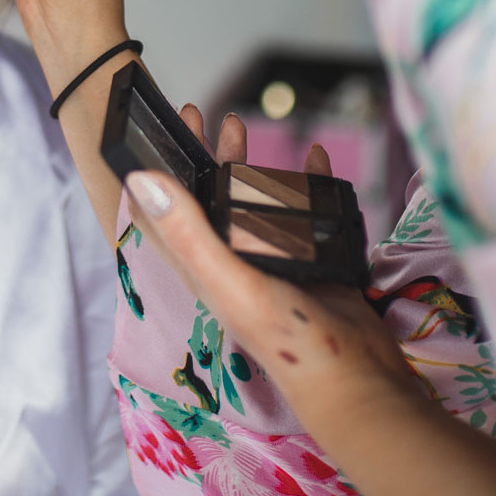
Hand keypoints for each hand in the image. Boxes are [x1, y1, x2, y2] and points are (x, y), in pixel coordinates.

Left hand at [124, 109, 495, 495]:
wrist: (354, 379)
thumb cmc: (288, 341)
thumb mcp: (230, 281)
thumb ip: (188, 232)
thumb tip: (142, 180)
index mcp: (204, 267)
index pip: (169, 210)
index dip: (162, 167)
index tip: (166, 126)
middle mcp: (234, 263)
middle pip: (211, 199)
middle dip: (207, 155)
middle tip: (209, 116)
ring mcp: (275, 263)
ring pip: (255, 203)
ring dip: (249, 166)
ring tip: (247, 131)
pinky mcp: (314, 263)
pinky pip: (306, 212)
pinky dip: (307, 182)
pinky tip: (315, 160)